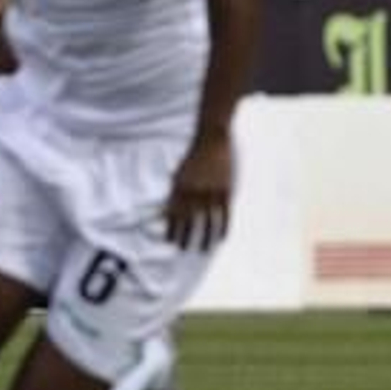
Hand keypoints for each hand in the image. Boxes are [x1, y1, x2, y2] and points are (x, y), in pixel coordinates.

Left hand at [163, 131, 233, 251]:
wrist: (211, 140)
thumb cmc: (193, 157)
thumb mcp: (178, 174)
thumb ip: (174, 192)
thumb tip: (165, 211)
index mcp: (180, 188)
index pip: (173, 214)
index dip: (171, 228)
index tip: (170, 241)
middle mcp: (194, 192)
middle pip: (189, 220)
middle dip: (185, 236)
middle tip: (184, 249)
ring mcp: (210, 193)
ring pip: (207, 221)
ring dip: (205, 237)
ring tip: (203, 249)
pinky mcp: (225, 191)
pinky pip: (225, 215)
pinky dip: (223, 228)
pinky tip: (221, 238)